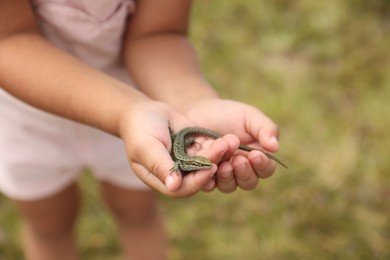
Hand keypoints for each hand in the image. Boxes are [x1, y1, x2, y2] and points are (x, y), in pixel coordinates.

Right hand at [118, 100, 236, 196]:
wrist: (144, 111)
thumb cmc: (140, 130)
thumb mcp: (146, 147)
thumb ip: (160, 166)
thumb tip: (174, 186)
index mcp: (162, 179)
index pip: (182, 188)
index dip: (197, 181)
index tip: (210, 169)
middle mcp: (177, 174)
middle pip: (199, 176)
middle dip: (213, 163)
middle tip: (225, 150)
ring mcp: (188, 161)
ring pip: (207, 162)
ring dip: (219, 153)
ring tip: (231, 141)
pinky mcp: (196, 149)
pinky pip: (210, 150)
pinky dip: (219, 145)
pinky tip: (229, 137)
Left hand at [185, 99, 280, 192]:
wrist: (198, 111)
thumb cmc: (228, 114)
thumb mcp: (250, 116)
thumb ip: (265, 129)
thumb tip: (275, 147)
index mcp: (256, 158)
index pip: (266, 169)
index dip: (262, 165)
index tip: (255, 155)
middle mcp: (240, 170)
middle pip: (248, 182)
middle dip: (244, 172)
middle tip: (238, 159)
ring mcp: (221, 175)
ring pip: (228, 186)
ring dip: (227, 175)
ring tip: (224, 163)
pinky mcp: (202, 175)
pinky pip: (206, 184)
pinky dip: (208, 178)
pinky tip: (208, 169)